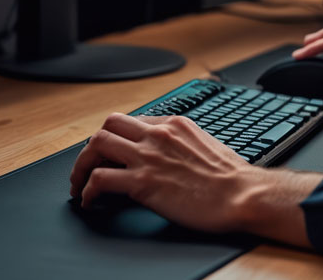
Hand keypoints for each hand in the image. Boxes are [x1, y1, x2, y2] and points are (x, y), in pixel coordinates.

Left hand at [69, 113, 319, 243]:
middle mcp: (158, 135)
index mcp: (175, 124)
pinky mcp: (142, 183)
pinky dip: (87, 190)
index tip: (112, 154)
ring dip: (81, 165)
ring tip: (79, 183)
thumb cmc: (233, 178)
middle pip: (108, 125)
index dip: (117, 138)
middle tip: (89, 164)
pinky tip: (89, 201)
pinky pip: (99, 179)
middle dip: (93, 145)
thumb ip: (184, 143)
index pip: (132, 121)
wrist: (242, 195)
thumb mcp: (207, 145)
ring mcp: (148, 157)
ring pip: (96, 145)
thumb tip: (172, 154)